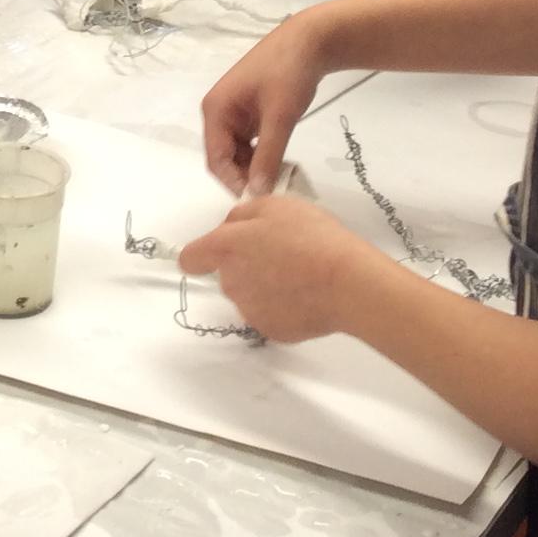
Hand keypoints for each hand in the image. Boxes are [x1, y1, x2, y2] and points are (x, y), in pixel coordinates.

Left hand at [178, 194, 369, 342]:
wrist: (347, 282)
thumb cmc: (311, 237)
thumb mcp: (275, 205)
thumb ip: (243, 215)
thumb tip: (233, 227)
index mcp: (225, 249)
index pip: (190, 258)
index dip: (202, 254)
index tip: (222, 251)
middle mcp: (230, 283)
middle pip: (227, 275)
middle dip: (246, 265)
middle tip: (281, 253)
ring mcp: (250, 311)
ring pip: (249, 296)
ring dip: (265, 286)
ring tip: (300, 274)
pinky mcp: (271, 331)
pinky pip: (270, 315)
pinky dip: (283, 307)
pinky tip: (307, 296)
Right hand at [201, 6, 338, 192]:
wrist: (311, 40)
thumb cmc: (289, 73)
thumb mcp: (279, 117)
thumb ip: (267, 156)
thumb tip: (258, 192)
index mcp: (216, 110)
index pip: (216, 159)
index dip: (234, 182)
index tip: (260, 198)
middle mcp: (219, 112)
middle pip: (225, 158)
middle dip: (246, 175)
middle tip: (274, 190)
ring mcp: (235, 112)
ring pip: (239, 152)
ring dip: (256, 166)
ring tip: (281, 177)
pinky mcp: (251, 112)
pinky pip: (250, 142)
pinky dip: (263, 154)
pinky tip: (281, 161)